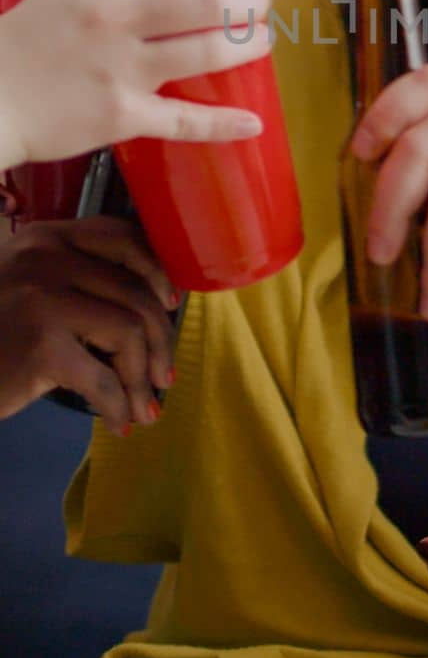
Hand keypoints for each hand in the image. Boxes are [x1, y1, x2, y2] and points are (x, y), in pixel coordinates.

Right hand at [0, 0, 271, 167]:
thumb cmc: (24, 43)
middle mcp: (116, 18)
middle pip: (207, 0)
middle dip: (248, 2)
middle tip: (258, 7)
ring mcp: (122, 69)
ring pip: (208, 52)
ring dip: (249, 47)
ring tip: (261, 43)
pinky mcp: (123, 115)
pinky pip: (185, 120)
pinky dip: (225, 124)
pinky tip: (252, 123)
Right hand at [0, 217, 177, 428]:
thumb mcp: (28, 288)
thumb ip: (75, 279)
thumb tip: (158, 301)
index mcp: (44, 238)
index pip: (121, 235)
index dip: (156, 271)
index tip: (170, 304)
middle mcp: (44, 258)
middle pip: (135, 291)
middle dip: (160, 339)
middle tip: (163, 376)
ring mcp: (42, 298)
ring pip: (129, 331)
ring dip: (142, 376)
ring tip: (143, 404)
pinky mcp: (41, 345)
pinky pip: (103, 379)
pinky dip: (118, 406)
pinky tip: (118, 423)